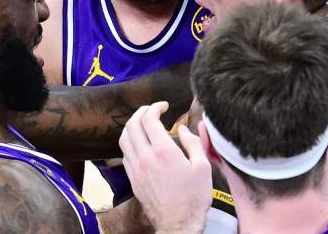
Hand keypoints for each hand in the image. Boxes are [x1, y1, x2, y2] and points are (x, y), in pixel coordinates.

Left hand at [119, 102, 211, 233]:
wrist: (178, 224)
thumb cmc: (193, 198)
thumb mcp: (203, 166)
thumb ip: (193, 143)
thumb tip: (183, 129)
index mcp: (163, 150)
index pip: (149, 118)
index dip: (155, 107)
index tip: (163, 106)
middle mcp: (145, 157)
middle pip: (132, 124)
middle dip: (141, 112)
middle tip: (152, 110)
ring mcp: (135, 168)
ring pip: (124, 138)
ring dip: (132, 125)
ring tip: (142, 123)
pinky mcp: (132, 178)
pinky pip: (124, 153)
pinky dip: (130, 142)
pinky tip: (140, 143)